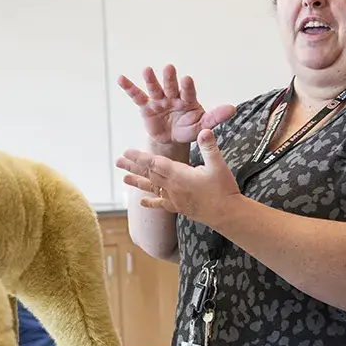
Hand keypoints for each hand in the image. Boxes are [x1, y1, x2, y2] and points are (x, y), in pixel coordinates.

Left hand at [117, 129, 240, 225]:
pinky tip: (141, 202)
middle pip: (149, 174)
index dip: (140, 157)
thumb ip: (210, 147)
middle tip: (118, 161)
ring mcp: (174, 198)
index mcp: (179, 175)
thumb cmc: (223, 189)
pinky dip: (151, 202)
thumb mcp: (218, 165)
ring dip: (137, 182)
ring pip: (152, 188)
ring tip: (124, 178)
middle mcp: (172, 187)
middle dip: (133, 166)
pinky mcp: (179, 207)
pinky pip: (161, 204)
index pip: (155, 163)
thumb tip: (204, 130)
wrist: (226, 214)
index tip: (127, 152)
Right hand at [118, 65, 235, 149]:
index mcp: (188, 100)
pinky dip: (129, 87)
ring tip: (147, 70)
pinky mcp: (146, 107)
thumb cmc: (189, 129)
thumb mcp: (202, 126)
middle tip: (169, 68)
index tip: (187, 79)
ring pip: (154, 88)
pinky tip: (121, 78)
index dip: (187, 86)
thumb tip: (233, 109)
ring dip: (150, 79)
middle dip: (170, 78)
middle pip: (171, 86)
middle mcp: (173, 96)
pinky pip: (137, 96)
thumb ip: (215, 117)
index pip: (188, 92)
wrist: (172, 139)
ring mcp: (158, 100)